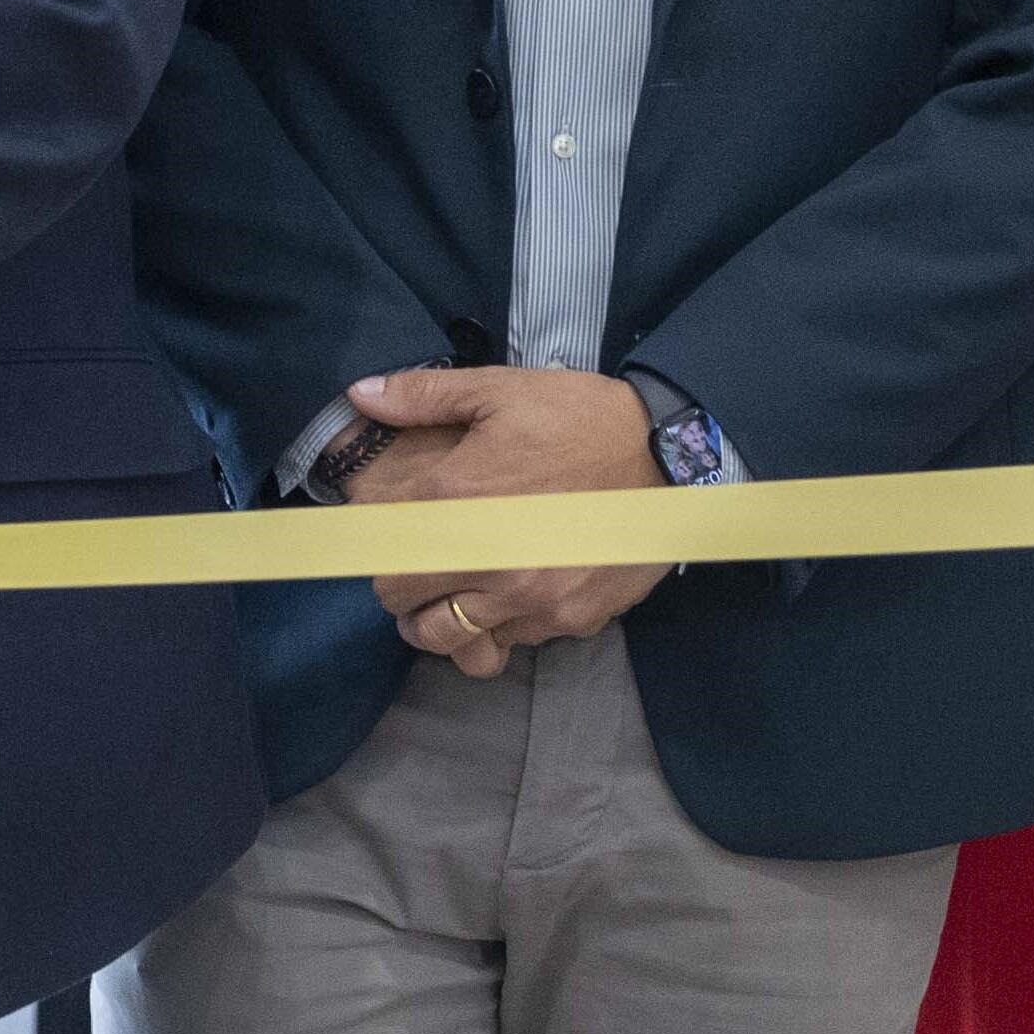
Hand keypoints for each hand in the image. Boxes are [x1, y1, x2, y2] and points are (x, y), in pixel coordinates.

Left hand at [343, 364, 674, 672]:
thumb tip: (361, 396)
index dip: (378, 549)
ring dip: (444, 621)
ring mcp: (532, 600)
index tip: (388, 538)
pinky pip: (514, 642)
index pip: (383, 555)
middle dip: (403, 589)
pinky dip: (503, 626)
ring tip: (455, 592)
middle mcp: (489, 562)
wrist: (672, 454)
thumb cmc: (581, 418)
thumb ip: (424, 396)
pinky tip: (513, 592)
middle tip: (419, 566)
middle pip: (407, 608)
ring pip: (455, 641)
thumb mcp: (501, 391)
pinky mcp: (572, 619)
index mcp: (458, 501)